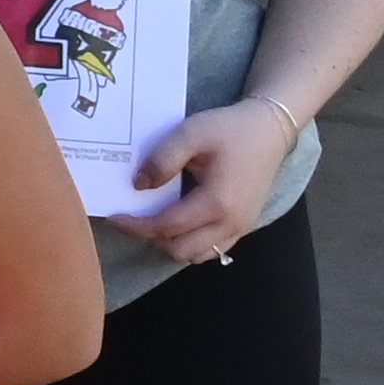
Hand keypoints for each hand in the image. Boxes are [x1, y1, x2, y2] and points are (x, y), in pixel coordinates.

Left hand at [131, 92, 302, 263]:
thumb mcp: (191, 133)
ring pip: (198, 255)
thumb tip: (138, 186)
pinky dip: (191, 242)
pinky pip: (214, 249)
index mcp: (217, 202)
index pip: (167, 226)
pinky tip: (178, 222)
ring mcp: (241, 227)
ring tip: (154, 220)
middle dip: (151, 237)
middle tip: (133, 217)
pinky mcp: (244, 225)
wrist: (269, 130)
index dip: (137, 226)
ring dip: (172, 243)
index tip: (114, 217)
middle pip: (181, 250)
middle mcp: (232, 222)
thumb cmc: (230, 129)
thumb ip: (162, 160)